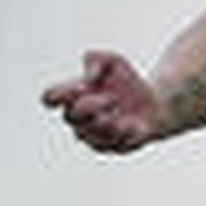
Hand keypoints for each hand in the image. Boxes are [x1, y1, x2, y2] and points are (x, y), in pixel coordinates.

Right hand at [41, 50, 161, 152]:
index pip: (49, 98)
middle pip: (70, 117)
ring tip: (121, 110)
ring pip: (90, 135)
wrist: (156, 102)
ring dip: (105, 121)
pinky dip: (123, 132)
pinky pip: (114, 144)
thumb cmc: (127, 82)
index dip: (58, 94)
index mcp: (73, 99)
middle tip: (111, 98)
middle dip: (89, 106)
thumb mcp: (113, 61)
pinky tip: (131, 124)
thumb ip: (96, 58)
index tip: (82, 86)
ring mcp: (97, 137)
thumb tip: (89, 77)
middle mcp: (80, 121)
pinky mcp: (118, 147)